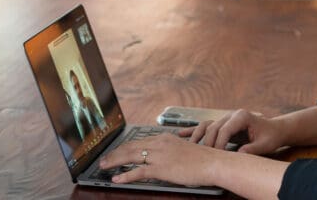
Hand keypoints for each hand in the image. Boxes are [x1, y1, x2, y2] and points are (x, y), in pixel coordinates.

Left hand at [99, 133, 225, 185]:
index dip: (124, 147)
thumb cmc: (202, 159)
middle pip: (130, 147)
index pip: (138, 141)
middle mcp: (159, 143)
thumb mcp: (182, 150)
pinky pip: (138, 172)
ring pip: (130, 156)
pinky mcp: (161, 168)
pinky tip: (117, 178)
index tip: (116, 151)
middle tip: (104, 159)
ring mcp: (159, 155)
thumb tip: (160, 159)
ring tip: (104, 167)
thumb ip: (169, 151)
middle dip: (114, 153)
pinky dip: (125, 175)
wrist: (212, 162)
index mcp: (164, 138)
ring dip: (115, 161)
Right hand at [181, 109, 286, 154]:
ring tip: (188, 146)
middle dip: (208, 142)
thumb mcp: (265, 144)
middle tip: (204, 157)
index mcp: (242, 116)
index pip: (224, 129)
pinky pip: (206, 126)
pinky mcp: (222, 123)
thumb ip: (252, 149)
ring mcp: (225, 118)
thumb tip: (239, 155)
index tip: (217, 156)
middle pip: (213, 127)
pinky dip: (194, 130)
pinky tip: (181, 134)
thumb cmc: (271, 136)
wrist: (274, 129)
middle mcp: (231, 115)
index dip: (219, 143)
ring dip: (197, 135)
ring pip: (206, 125)